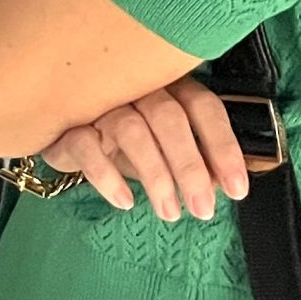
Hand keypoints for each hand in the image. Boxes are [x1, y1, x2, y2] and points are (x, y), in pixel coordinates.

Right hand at [39, 77, 248, 222]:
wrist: (63, 130)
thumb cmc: (123, 138)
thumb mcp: (164, 147)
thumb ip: (194, 159)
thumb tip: (223, 184)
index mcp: (167, 86)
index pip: (202, 106)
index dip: (222, 146)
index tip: (237, 188)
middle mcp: (134, 87)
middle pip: (168, 117)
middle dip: (190, 167)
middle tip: (202, 209)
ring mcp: (98, 103)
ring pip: (131, 130)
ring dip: (155, 176)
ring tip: (169, 213)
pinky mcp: (67, 124)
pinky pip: (86, 146)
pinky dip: (108, 176)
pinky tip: (124, 201)